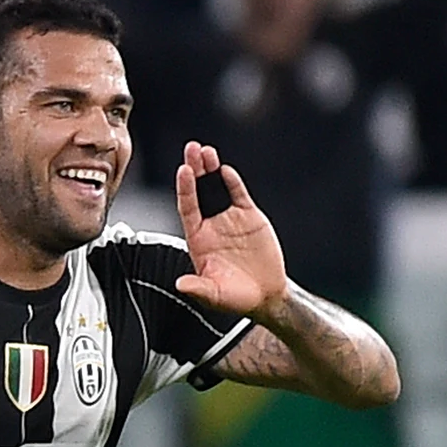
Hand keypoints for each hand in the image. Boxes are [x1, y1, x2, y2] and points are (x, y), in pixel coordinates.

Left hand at [173, 141, 288, 320]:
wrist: (265, 295)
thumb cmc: (235, 297)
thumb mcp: (215, 295)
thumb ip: (199, 288)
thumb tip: (180, 285)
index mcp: (198, 239)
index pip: (187, 208)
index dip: (185, 189)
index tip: (183, 171)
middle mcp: (211, 224)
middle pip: (199, 191)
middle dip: (194, 169)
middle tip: (192, 149)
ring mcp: (229, 218)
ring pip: (216, 188)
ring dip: (211, 169)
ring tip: (206, 151)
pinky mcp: (249, 217)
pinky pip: (238, 195)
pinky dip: (233, 183)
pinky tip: (226, 171)